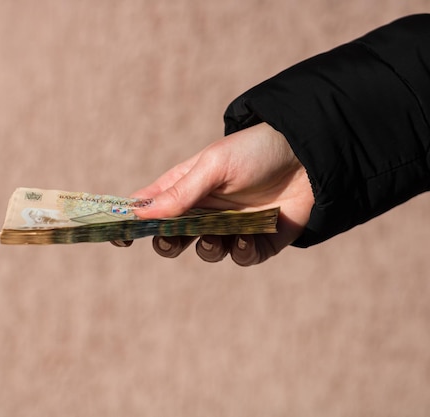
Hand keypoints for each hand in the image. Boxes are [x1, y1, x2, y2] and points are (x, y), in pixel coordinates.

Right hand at [114, 122, 314, 265]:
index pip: (148, 208)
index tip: (119, 236)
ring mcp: (230, 227)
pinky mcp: (258, 241)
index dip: (130, 223)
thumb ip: (180, 192)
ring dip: (206, 249)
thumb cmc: (256, 150)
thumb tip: (140, 214)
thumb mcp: (214, 165)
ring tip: (216, 237)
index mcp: (186, 187)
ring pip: (204, 252)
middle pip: (171, 238)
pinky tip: (246, 240)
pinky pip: (240, 258)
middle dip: (166, 244)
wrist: (310, 154)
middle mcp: (204, 210)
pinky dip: (239, 253)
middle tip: (172, 239)